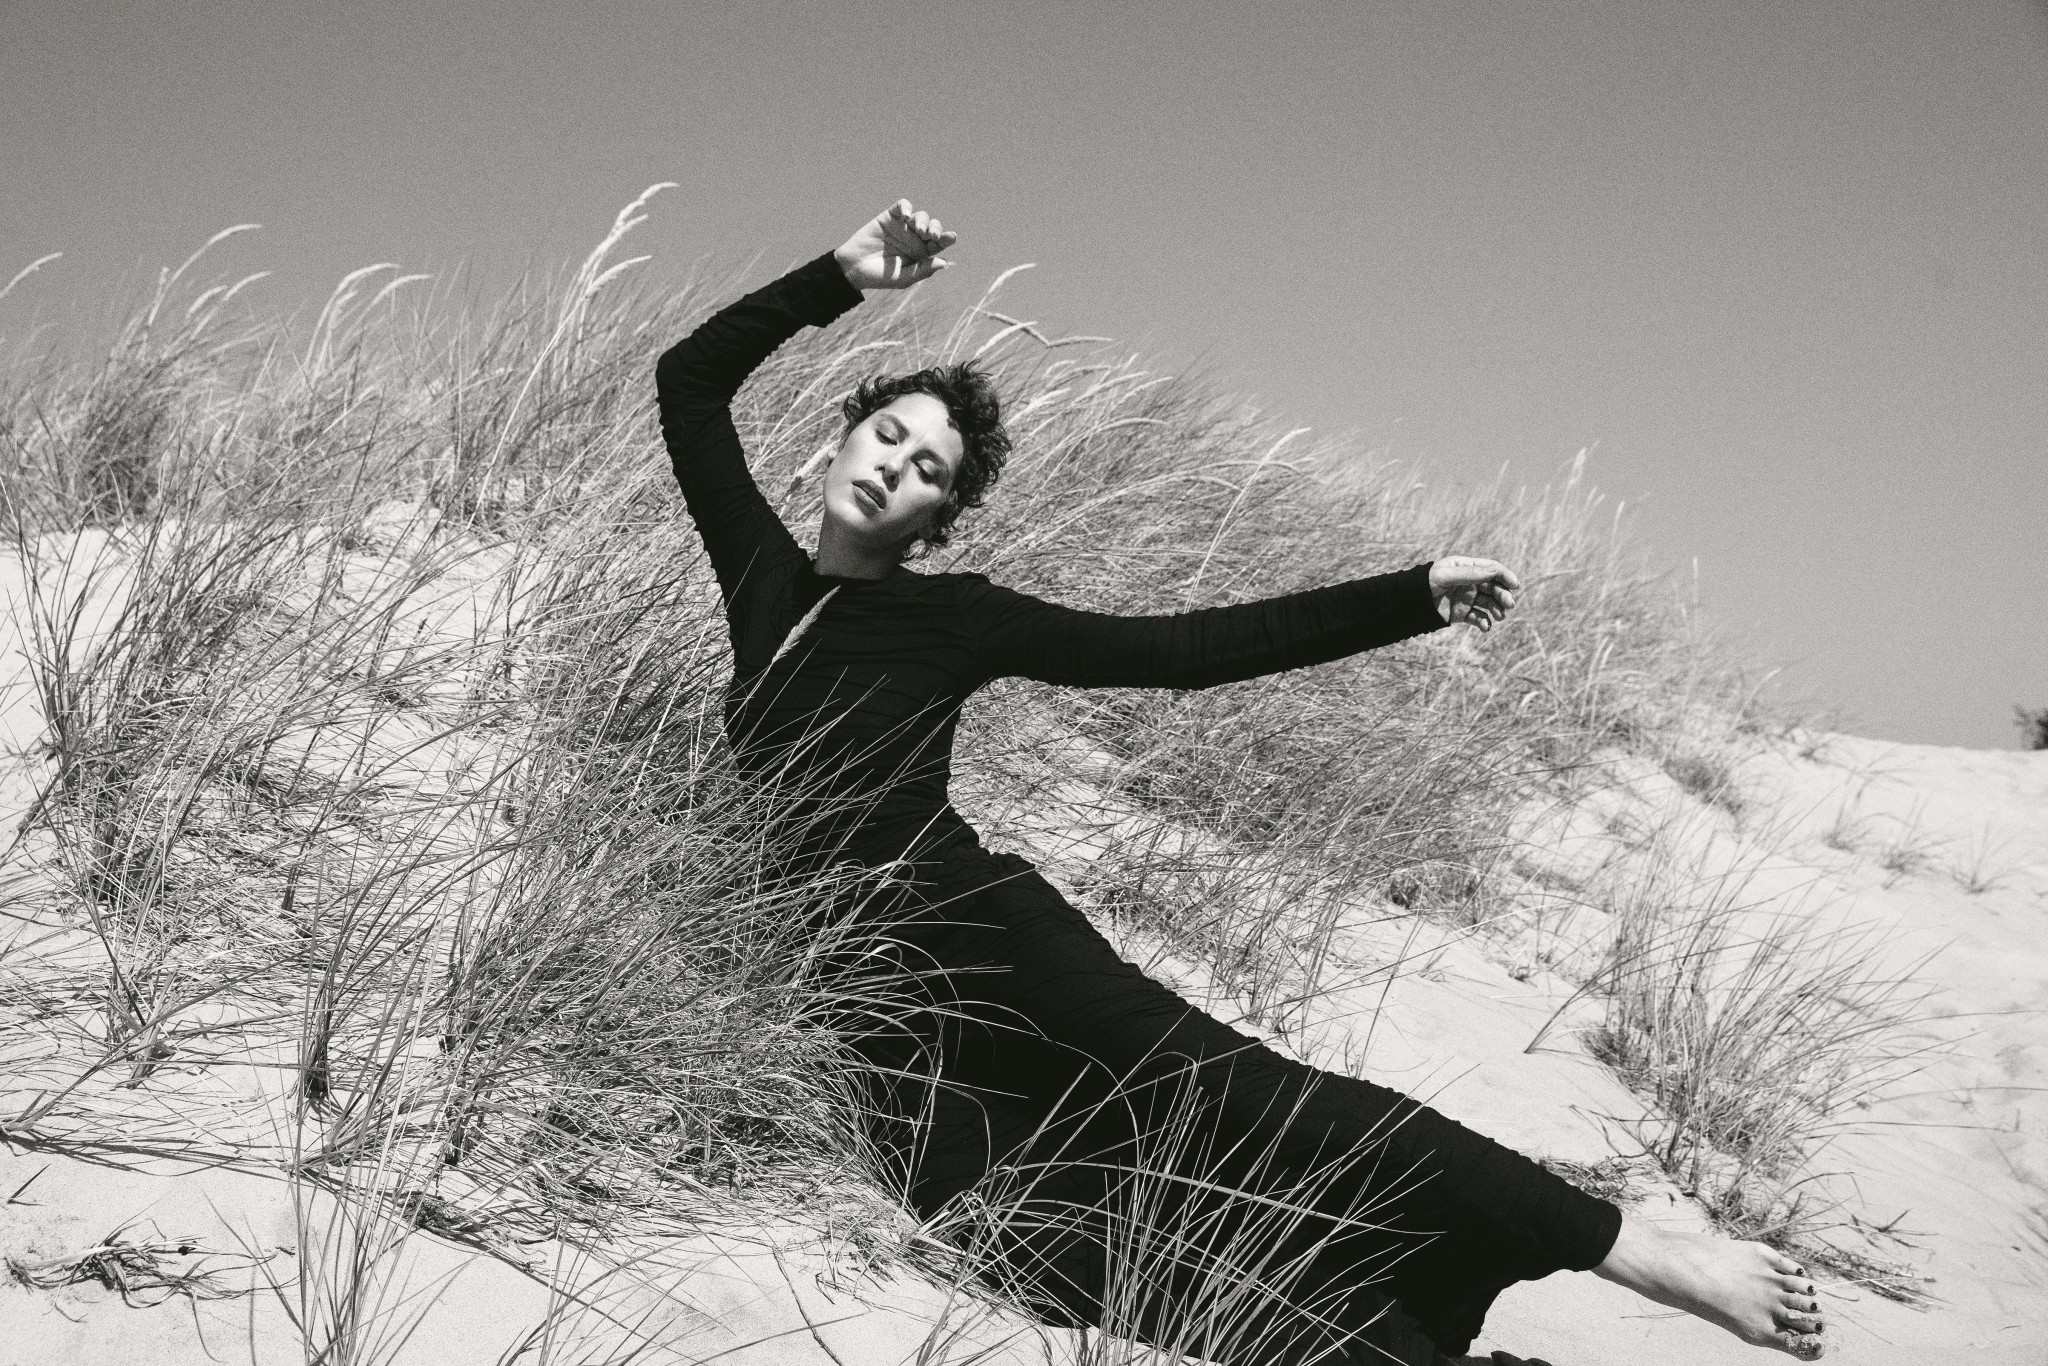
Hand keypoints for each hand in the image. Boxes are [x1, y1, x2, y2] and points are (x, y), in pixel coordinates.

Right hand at [835, 199, 956, 290]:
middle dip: (936, 228)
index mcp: (922, 254)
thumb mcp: (903, 278)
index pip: (939, 244)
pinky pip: (903, 206)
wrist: (853, 269)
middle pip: (933, 227)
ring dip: (923, 220)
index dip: (947, 238)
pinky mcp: (889, 217)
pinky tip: (906, 215)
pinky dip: (906, 207)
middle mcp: (915, 239)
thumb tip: (945, 262)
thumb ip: (923, 270)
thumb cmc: (879, 277)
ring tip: (917, 228)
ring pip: (921, 216)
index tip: (951, 237)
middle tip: (930, 235)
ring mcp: (902, 227)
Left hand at [1428, 556, 1521, 630]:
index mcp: (1467, 568)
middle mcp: (1470, 583)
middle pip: (1494, 587)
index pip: (1491, 569)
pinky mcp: (1463, 614)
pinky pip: (1479, 618)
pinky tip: (1485, 627)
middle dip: (1503, 595)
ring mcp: (1468, 598)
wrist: (1410, 603)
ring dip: (1497, 610)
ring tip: (1498, 616)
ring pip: (1489, 604)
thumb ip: (1471, 574)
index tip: (1515, 585)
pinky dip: (1484, 623)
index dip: (1505, 576)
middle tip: (1509, 605)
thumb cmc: (1426, 583)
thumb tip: (1496, 571)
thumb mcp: (1447, 575)